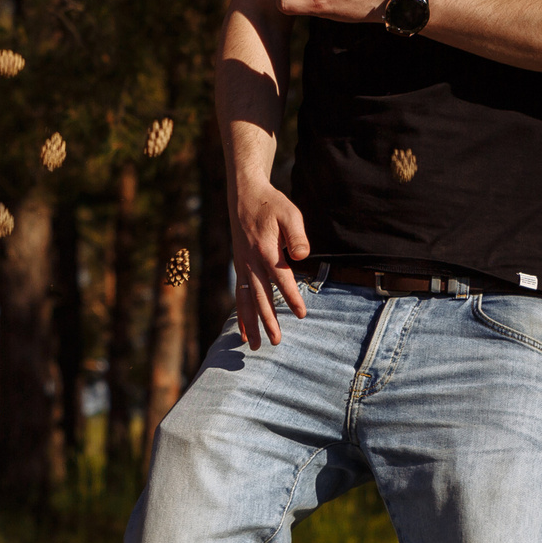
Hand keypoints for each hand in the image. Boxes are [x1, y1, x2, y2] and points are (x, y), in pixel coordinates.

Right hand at [232, 181, 312, 347]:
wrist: (244, 195)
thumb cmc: (271, 204)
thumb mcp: (289, 213)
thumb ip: (296, 235)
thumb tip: (302, 255)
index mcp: (265, 250)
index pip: (281, 278)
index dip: (292, 296)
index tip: (301, 314)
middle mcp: (251, 262)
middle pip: (260, 296)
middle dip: (268, 320)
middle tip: (277, 342)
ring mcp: (242, 266)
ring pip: (246, 300)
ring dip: (251, 323)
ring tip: (255, 346)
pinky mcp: (240, 267)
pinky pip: (240, 295)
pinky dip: (241, 314)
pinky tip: (243, 331)